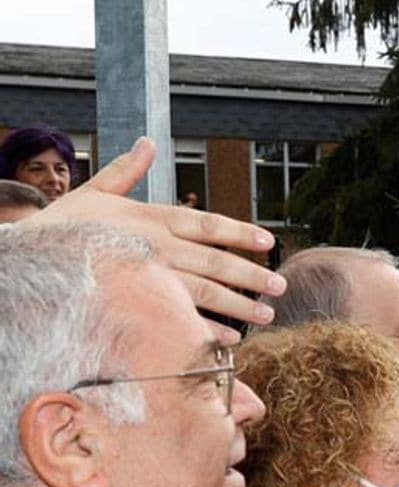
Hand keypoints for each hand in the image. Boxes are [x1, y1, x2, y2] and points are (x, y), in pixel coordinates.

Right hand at [35, 137, 282, 340]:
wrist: (25, 261)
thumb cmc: (62, 227)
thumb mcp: (94, 193)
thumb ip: (127, 172)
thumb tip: (147, 143)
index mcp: (151, 217)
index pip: (208, 223)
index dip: (241, 232)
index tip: (270, 241)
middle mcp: (155, 245)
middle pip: (215, 260)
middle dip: (252, 275)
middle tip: (280, 286)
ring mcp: (147, 276)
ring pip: (204, 291)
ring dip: (239, 306)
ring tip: (265, 316)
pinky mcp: (137, 303)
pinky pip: (179, 318)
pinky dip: (206, 329)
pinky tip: (229, 340)